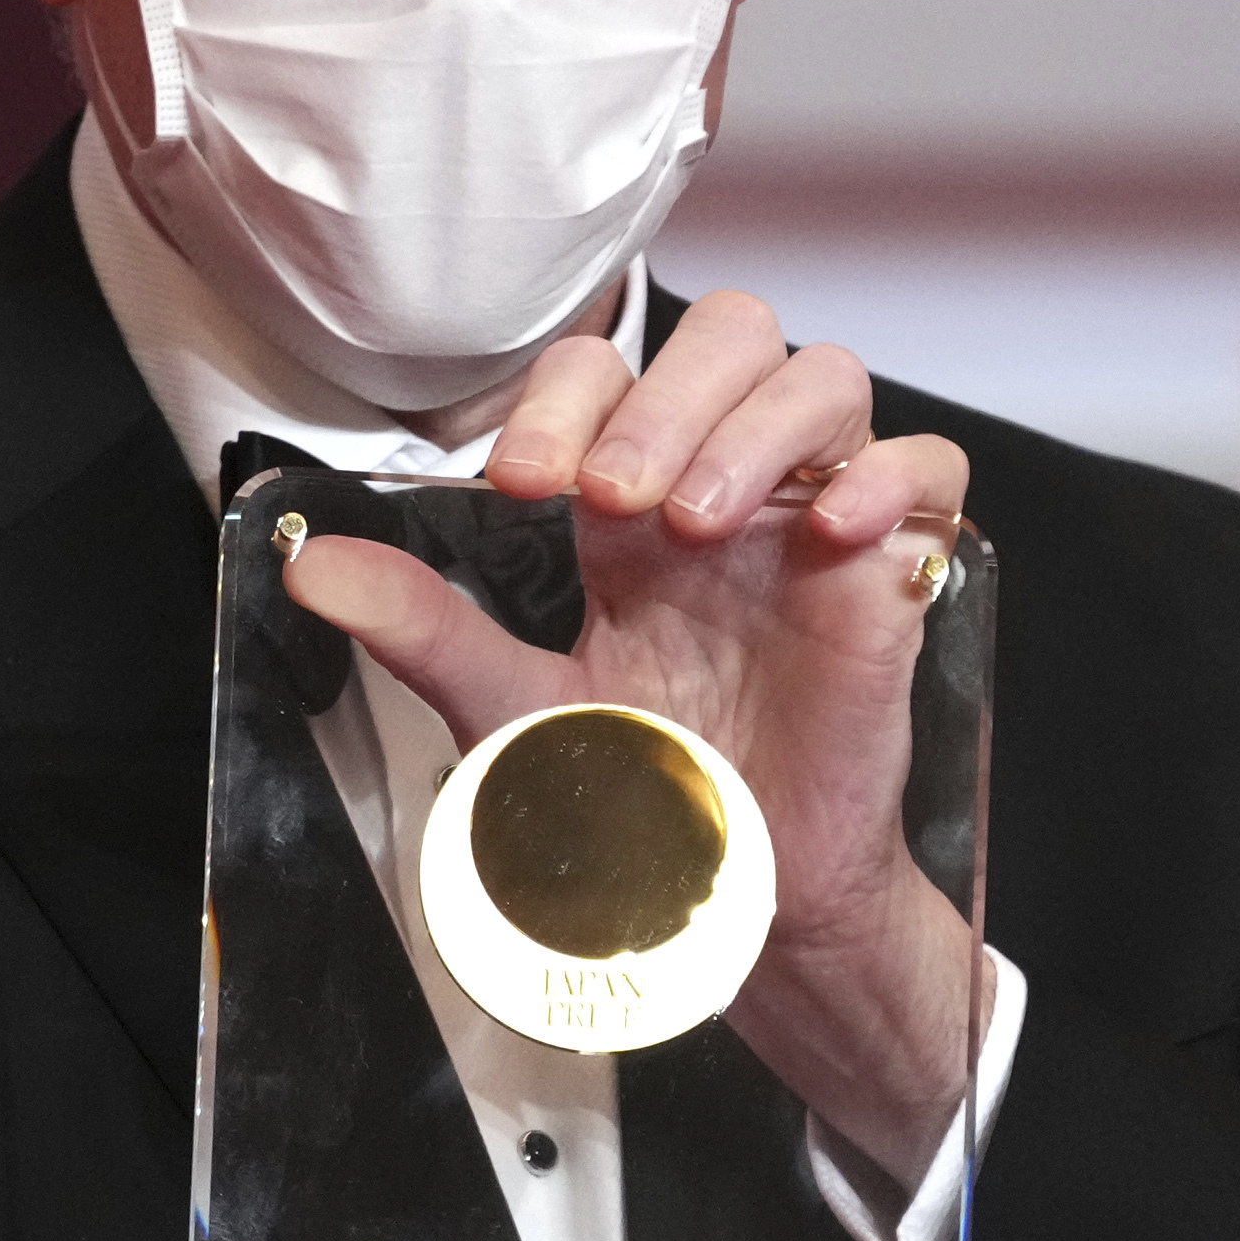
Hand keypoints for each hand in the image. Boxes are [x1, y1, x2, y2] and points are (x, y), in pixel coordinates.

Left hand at [281, 291, 974, 1179]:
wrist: (725, 902)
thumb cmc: (631, 800)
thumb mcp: (510, 710)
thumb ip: (424, 628)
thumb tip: (311, 569)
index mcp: (627, 504)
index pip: (609, 370)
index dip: (567, 395)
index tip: (521, 485)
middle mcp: (723, 490)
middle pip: (730, 337)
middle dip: (663, 397)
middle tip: (612, 498)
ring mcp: (812, 525)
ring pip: (827, 379)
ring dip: (756, 429)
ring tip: (699, 528)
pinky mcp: (891, 577)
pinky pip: (928, 470)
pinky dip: (888, 475)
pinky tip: (826, 532)